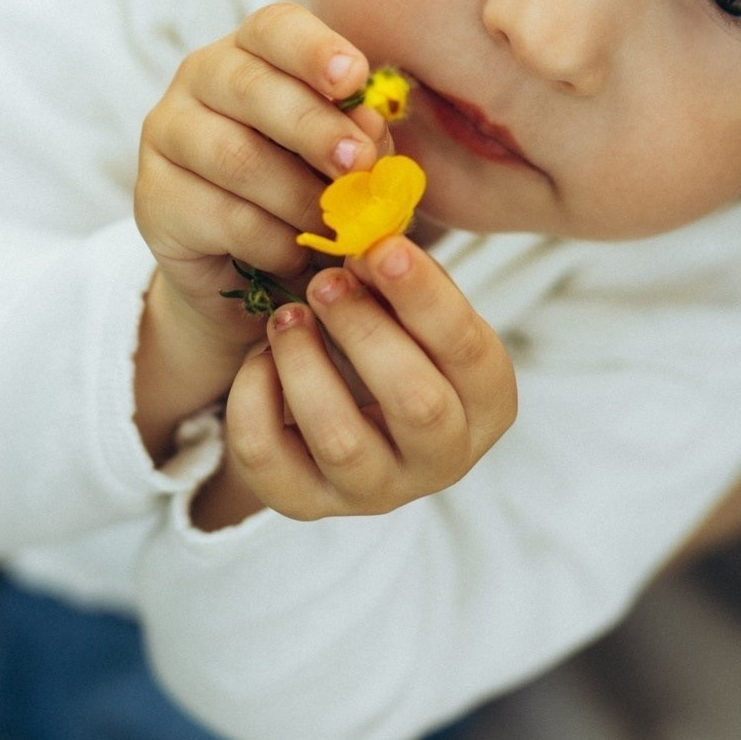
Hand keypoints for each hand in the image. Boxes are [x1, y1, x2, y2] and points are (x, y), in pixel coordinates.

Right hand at [131, 4, 390, 453]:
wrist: (251, 269)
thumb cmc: (309, 191)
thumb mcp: (348, 161)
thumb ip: (362, 139)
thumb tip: (369, 127)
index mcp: (255, 50)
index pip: (275, 28)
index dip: (314, 49)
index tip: (354, 78)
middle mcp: (201, 78)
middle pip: (252, 88)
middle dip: (314, 128)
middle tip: (359, 164)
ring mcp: (168, 134)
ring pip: (236, 158)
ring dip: (299, 197)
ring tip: (334, 226)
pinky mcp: (154, 197)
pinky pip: (223, 218)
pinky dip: (274, 242)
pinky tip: (294, 254)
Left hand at [210, 235, 516, 524]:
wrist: (343, 414)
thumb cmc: (391, 344)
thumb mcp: (410, 311)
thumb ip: (399, 276)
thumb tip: (367, 235)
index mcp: (485, 403)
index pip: (469, 351)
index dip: (425, 296)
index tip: (380, 247)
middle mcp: (442, 459)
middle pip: (416, 404)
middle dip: (365, 332)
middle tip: (325, 281)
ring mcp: (375, 490)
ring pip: (340, 440)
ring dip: (306, 363)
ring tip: (286, 316)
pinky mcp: (309, 504)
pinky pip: (269, 459)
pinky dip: (254, 398)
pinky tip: (260, 359)